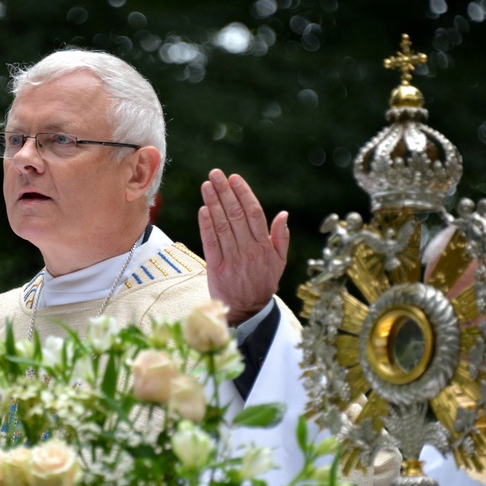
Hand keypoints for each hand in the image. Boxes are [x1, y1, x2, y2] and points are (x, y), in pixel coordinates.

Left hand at [198, 169, 289, 326]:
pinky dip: (206, 225)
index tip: (234, 178)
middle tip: (215, 174)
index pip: (254, 214)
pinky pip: (211, 243)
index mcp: (264, 247)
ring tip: (206, 185)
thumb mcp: (279, 262)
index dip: (243, 193)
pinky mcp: (217, 268)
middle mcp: (249, 250)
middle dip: (225, 192)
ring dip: (213, 203)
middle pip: (236, 215)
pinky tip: (202, 209)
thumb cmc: (263, 282)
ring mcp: (232, 259)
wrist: (248, 311)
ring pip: (222, 226)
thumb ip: (281, 237)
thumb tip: (283, 213)